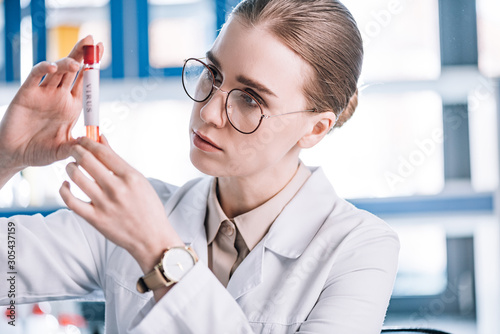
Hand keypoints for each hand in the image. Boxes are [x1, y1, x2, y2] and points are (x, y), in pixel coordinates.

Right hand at [0, 36, 102, 170]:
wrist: (15, 155)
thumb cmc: (40, 152)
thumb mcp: (65, 149)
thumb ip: (79, 145)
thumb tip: (96, 143)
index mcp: (71, 106)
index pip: (85, 82)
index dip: (93, 67)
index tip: (101, 49)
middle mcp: (59, 96)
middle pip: (73, 70)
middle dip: (83, 55)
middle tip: (91, 41)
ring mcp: (43, 93)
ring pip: (57, 70)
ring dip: (67, 62)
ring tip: (78, 61)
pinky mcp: (27, 93)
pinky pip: (35, 76)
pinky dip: (44, 69)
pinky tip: (53, 67)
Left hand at [59, 136, 183, 272]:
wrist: (152, 238)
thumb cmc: (148, 208)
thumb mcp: (139, 181)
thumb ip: (118, 161)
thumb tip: (102, 140)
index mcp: (131, 177)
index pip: (103, 152)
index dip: (89, 141)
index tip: (83, 139)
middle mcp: (117, 189)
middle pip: (87, 160)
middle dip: (76, 150)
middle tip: (74, 148)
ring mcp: (105, 204)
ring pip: (76, 177)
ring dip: (70, 167)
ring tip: (72, 166)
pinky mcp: (95, 219)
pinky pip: (70, 201)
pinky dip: (64, 190)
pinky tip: (66, 185)